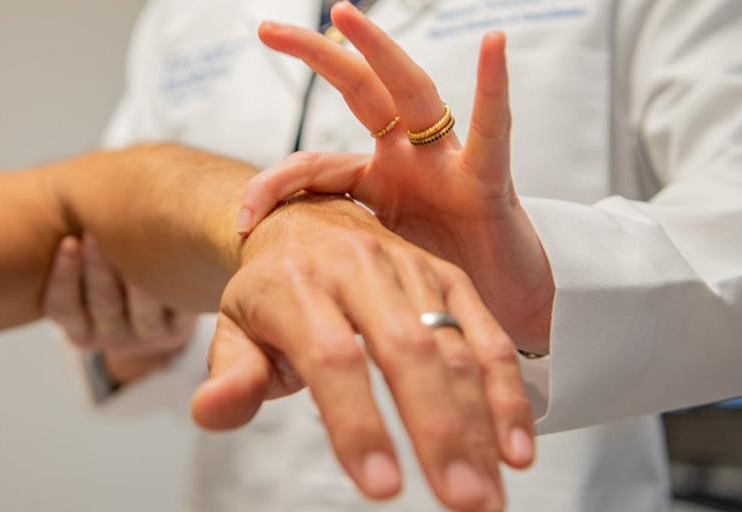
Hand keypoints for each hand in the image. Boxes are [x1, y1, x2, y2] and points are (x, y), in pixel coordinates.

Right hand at [43, 235, 195, 381]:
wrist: (161, 299)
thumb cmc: (110, 267)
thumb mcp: (87, 266)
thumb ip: (76, 248)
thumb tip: (66, 202)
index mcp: (80, 330)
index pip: (62, 308)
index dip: (65, 276)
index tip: (69, 241)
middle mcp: (110, 339)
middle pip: (103, 305)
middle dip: (99, 267)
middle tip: (99, 231)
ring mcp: (146, 339)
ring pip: (140, 313)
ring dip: (137, 276)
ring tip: (136, 240)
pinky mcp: (178, 332)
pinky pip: (174, 311)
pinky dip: (169, 285)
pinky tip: (169, 255)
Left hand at [193, 196, 533, 510]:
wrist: (303, 226)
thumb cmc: (271, 292)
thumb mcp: (236, 329)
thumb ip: (232, 374)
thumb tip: (212, 411)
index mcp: (296, 284)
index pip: (332, 358)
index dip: (359, 423)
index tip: (382, 486)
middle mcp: (357, 268)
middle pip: (405, 349)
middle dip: (439, 430)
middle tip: (461, 500)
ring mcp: (409, 269)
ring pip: (453, 346)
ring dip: (480, 425)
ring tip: (488, 494)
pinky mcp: (447, 277)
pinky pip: (486, 333)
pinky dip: (506, 392)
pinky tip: (516, 448)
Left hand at [239, 3, 553, 353]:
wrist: (499, 315)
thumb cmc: (439, 289)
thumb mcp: (374, 272)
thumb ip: (336, 260)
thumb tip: (270, 287)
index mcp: (376, 181)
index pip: (315, 164)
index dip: (274, 185)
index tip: (241, 221)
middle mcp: (408, 160)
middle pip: (360, 94)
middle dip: (316, 58)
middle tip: (268, 29)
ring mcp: (446, 165)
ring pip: (412, 94)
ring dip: (379, 52)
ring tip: (344, 16)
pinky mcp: (486, 184)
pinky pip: (490, 131)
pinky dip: (493, 88)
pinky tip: (492, 45)